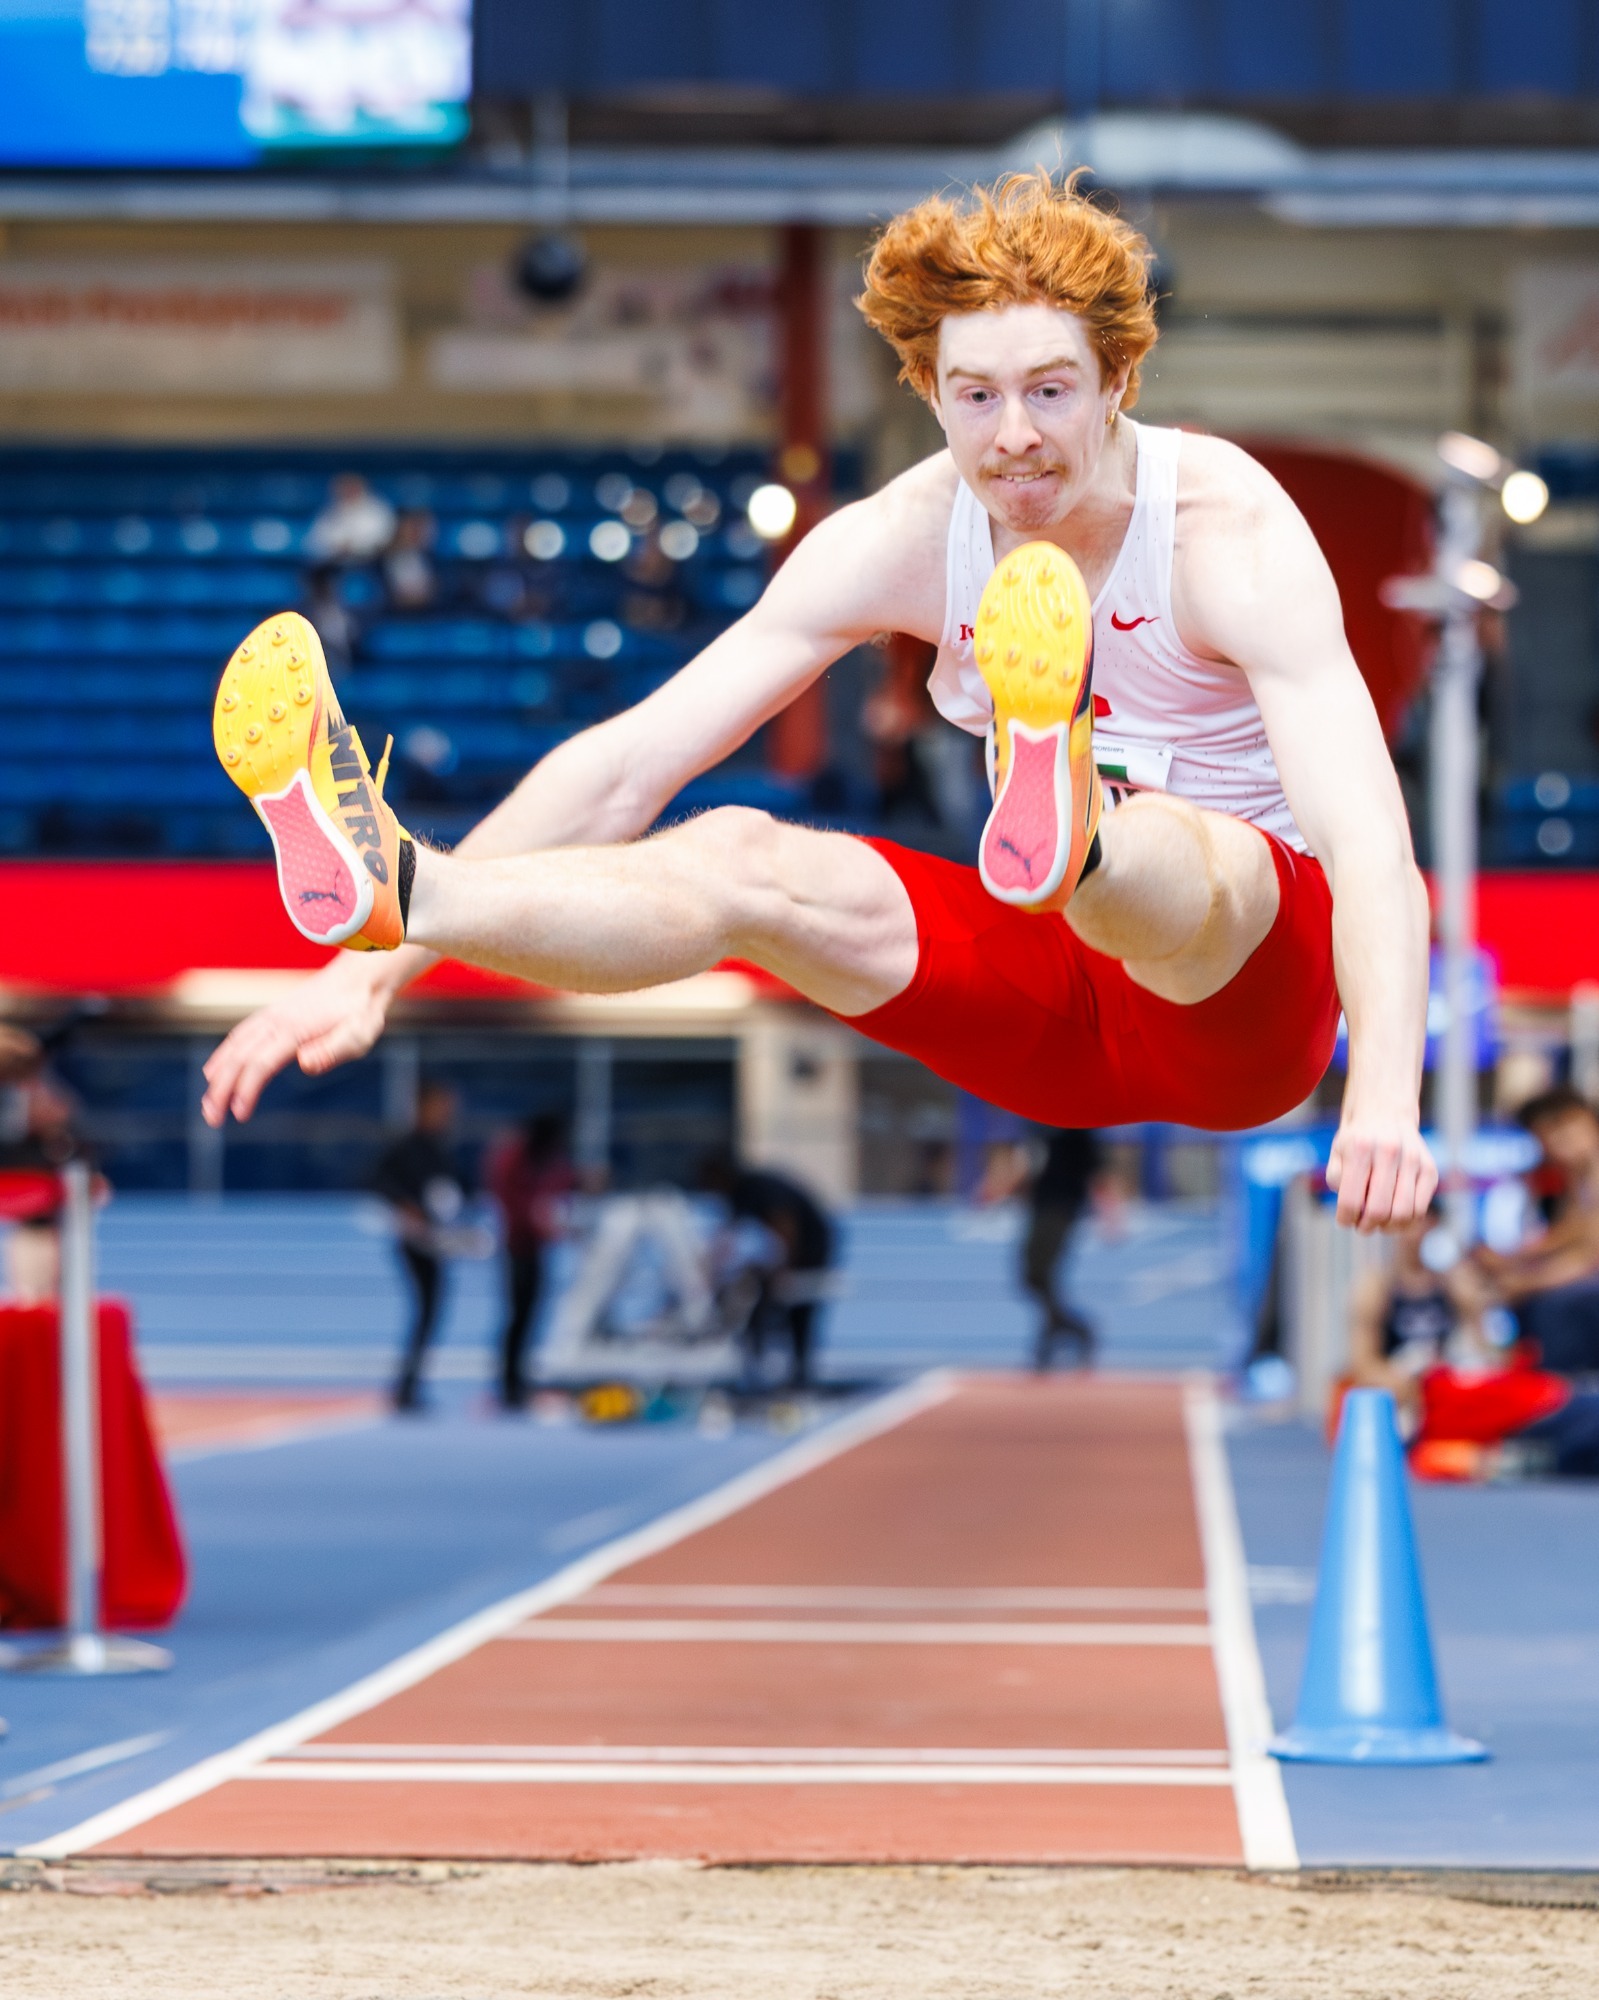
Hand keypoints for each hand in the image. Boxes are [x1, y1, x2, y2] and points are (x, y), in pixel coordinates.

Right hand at [201, 955, 391, 1126]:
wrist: (360, 977)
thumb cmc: (360, 1011)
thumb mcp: (357, 1035)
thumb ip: (331, 1050)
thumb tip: (304, 1063)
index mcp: (294, 1030)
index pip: (260, 1064)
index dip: (246, 1090)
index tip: (239, 1115)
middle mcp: (276, 1021)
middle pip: (238, 1057)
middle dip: (220, 1090)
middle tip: (211, 1120)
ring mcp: (272, 1016)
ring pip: (233, 1046)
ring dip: (216, 1075)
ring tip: (207, 1104)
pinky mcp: (273, 1015)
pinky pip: (238, 1036)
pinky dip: (222, 1055)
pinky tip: (216, 1071)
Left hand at [1326, 1112, 1437, 1231]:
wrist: (1385, 1112)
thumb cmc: (1357, 1140)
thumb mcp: (1338, 1153)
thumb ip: (1338, 1180)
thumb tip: (1353, 1210)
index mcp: (1361, 1148)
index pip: (1352, 1200)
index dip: (1346, 1219)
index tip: (1345, 1221)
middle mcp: (1390, 1152)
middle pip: (1379, 1210)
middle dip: (1367, 1226)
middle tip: (1362, 1227)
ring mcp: (1413, 1160)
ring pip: (1403, 1213)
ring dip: (1388, 1227)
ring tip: (1378, 1224)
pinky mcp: (1430, 1169)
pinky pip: (1420, 1208)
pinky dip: (1406, 1221)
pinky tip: (1394, 1217)